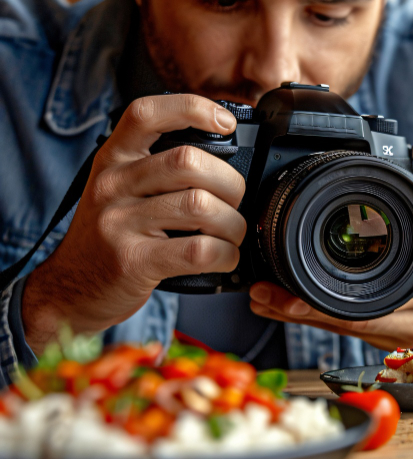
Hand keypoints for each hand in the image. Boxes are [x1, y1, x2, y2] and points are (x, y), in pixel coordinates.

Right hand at [22, 95, 246, 353]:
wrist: (70, 289)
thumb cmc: (111, 237)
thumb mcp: (121, 190)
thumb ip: (158, 168)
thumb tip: (225, 154)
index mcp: (114, 159)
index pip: (147, 113)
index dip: (192, 108)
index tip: (226, 123)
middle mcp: (113, 184)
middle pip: (189, 162)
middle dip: (231, 183)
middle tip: (235, 202)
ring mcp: (120, 222)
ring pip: (201, 206)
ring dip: (233, 224)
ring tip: (232, 234)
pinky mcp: (133, 261)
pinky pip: (199, 250)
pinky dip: (226, 254)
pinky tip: (224, 257)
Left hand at [249, 186, 412, 365]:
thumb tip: (401, 176)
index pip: (368, 304)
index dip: (319, 304)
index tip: (284, 294)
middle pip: (343, 323)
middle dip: (297, 311)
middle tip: (260, 295)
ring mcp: (400, 341)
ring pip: (340, 332)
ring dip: (300, 317)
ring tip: (264, 298)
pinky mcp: (391, 346)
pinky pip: (349, 334)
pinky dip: (319, 321)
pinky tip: (290, 308)